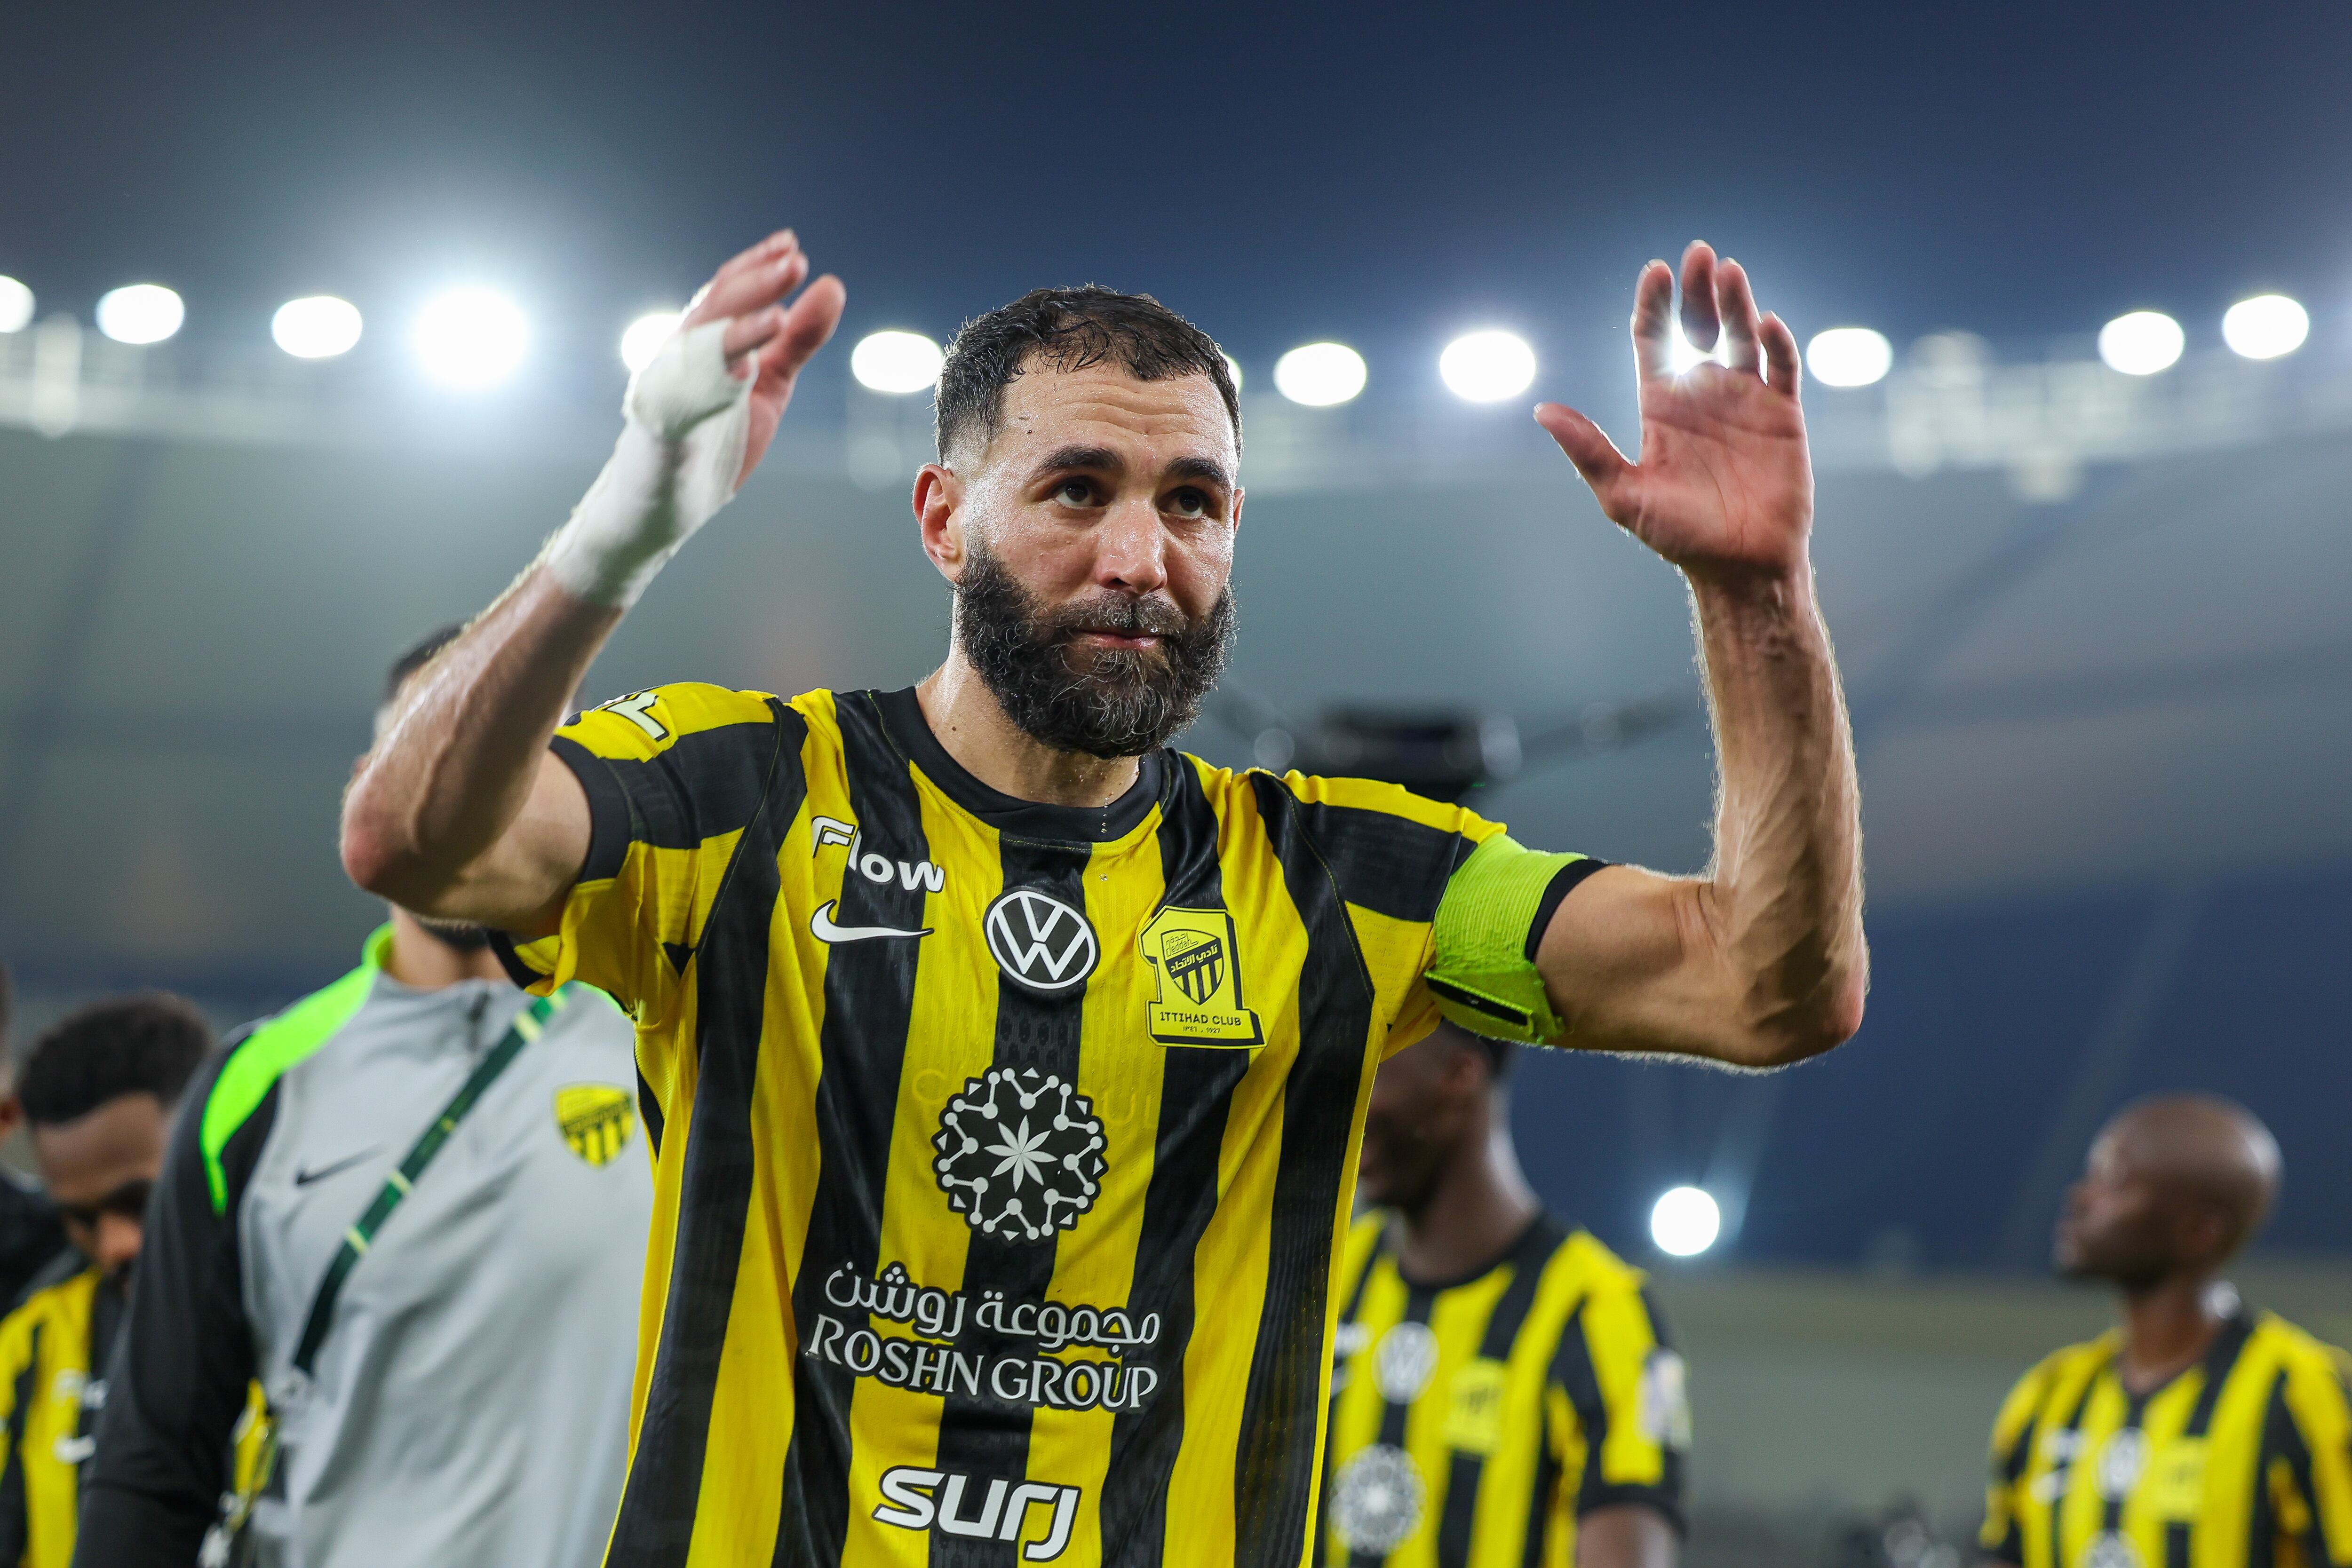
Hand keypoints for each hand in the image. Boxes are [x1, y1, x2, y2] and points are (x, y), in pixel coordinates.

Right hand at [679, 230, 846, 488]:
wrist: (671, 501)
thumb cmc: (717, 437)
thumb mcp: (770, 382)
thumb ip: (799, 339)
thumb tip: (833, 286)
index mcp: (706, 339)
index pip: (729, 290)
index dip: (756, 265)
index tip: (790, 244)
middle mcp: (684, 350)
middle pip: (719, 303)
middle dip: (755, 281)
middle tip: (794, 259)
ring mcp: (670, 380)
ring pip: (703, 333)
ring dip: (742, 312)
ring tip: (780, 301)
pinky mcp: (663, 417)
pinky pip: (689, 386)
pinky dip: (718, 368)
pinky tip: (749, 362)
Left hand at [1536, 242, 1811, 581]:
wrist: (1739, 569)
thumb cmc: (1679, 537)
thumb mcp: (1623, 495)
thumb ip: (1587, 451)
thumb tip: (1542, 411)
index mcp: (1662, 407)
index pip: (1653, 341)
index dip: (1653, 306)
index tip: (1655, 272)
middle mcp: (1702, 395)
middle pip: (1697, 326)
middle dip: (1696, 290)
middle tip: (1698, 253)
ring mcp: (1744, 402)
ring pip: (1741, 336)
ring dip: (1736, 302)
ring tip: (1728, 271)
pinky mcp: (1783, 416)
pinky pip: (1781, 369)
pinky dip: (1776, 343)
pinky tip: (1766, 324)